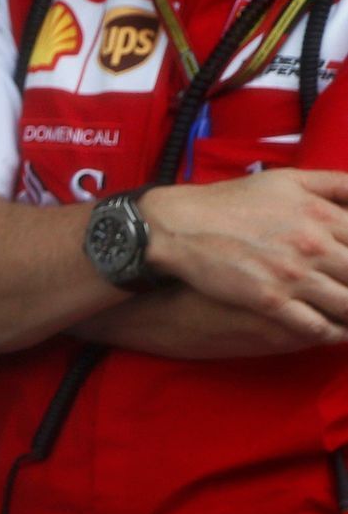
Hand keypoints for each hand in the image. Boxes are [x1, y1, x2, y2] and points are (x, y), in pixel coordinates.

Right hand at [142, 170, 347, 343]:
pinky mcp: (270, 301)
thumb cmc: (231, 201)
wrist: (180, 225)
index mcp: (321, 214)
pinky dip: (334, 334)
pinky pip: (316, 327)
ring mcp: (292, 276)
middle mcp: (313, 246)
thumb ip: (335, 183)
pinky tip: (338, 332)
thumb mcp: (286, 179)